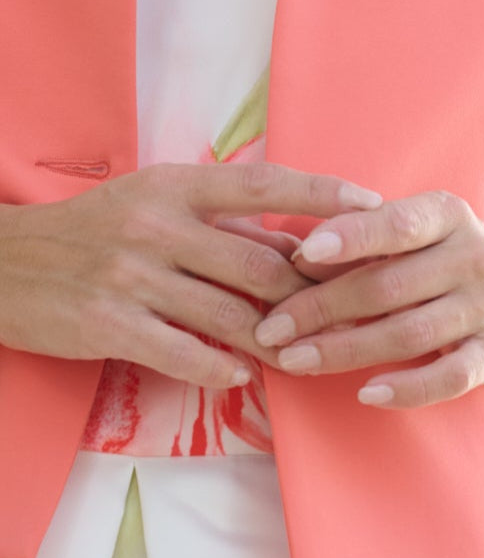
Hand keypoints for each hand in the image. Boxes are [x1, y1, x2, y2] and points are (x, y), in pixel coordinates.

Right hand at [0, 163, 381, 390]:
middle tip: (354, 312)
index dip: (322, 195)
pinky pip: (184, 352)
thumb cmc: (94, 230)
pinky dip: (222, 367)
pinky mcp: (110, 323)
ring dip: (278, 340)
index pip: (262, 184)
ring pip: (230, 312)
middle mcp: (157, 224)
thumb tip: (297, 244)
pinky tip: (243, 374)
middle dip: (311, 294)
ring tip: (310, 355)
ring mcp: (132, 274)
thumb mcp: (153, 203)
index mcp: (173, 185)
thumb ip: (221, 223)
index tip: (373, 205)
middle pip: (258, 262)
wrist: (7, 264)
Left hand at [254, 191, 483, 408]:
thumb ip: (360, 241)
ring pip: (410, 333)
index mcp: (448, 214)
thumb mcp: (408, 234)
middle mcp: (474, 256)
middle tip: (271, 328)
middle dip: (323, 308)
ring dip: (346, 350)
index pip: (397, 224)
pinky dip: (408, 388)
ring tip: (295, 361)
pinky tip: (366, 393)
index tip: (301, 253)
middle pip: (391, 286)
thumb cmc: (434, 260)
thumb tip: (294, 259)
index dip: (351, 237)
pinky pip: (449, 378)